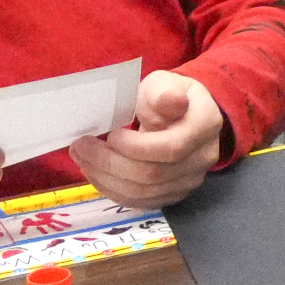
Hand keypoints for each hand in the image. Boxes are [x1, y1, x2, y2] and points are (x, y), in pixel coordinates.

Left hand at [66, 71, 225, 209]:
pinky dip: (113, 190)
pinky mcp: (174, 194)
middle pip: (153, 175)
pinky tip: (96, 173)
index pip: (171, 148)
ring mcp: (189, 181)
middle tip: (80, 147)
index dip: (136, 147)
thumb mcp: (165, 83)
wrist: (186, 114)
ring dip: (106, 178)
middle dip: (110, 163)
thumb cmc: (169, 95)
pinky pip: (141, 201)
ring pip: (143, 192)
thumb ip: (162, 93)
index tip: (110, 135)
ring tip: (83, 159)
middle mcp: (202, 159)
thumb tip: (171, 102)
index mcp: (204, 126)